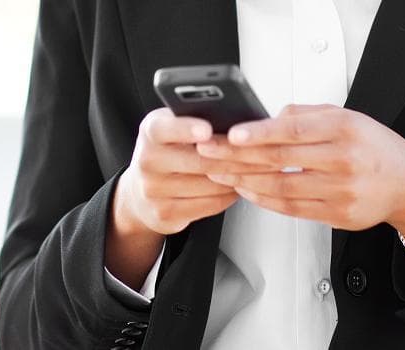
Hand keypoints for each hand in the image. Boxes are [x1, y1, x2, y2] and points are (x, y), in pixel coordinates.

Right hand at [114, 107, 281, 235]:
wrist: (142, 194)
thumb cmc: (170, 152)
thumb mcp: (174, 129)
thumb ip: (196, 121)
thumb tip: (239, 120)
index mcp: (151, 132)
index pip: (164, 128)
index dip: (186, 128)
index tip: (207, 130)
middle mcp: (147, 160)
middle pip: (199, 160)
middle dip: (235, 157)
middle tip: (263, 152)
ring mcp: (153, 190)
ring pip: (210, 185)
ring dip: (239, 177)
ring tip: (258, 169)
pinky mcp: (165, 214)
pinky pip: (209, 204)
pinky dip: (230, 195)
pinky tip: (239, 186)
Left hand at [194, 104, 404, 238]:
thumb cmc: (375, 148)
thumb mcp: (348, 117)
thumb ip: (307, 114)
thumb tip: (269, 118)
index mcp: (344, 129)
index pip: (293, 130)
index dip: (259, 133)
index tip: (232, 133)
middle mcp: (343, 160)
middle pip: (280, 159)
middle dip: (238, 156)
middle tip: (211, 152)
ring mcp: (340, 191)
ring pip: (281, 187)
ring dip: (245, 180)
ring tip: (220, 172)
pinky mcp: (337, 215)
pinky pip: (291, 208)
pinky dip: (264, 200)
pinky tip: (247, 190)